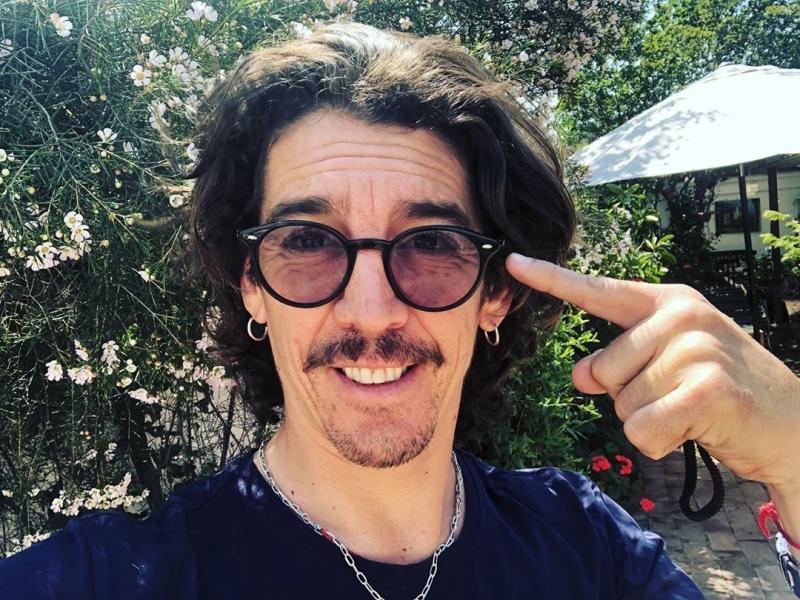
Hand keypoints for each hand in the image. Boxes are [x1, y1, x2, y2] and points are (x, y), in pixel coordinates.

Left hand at [505, 253, 799, 490]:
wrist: (792, 423)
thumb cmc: (721, 389)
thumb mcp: (667, 365)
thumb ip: (620, 363)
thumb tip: (580, 376)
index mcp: (667, 302)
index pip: (598, 292)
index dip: (551, 279)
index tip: (513, 262)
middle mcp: (681, 315)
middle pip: (601, 372)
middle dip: (628, 397)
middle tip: (676, 395)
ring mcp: (697, 348)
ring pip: (621, 405)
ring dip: (648, 422)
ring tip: (691, 410)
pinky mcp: (708, 387)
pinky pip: (642, 428)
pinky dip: (659, 442)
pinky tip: (695, 429)